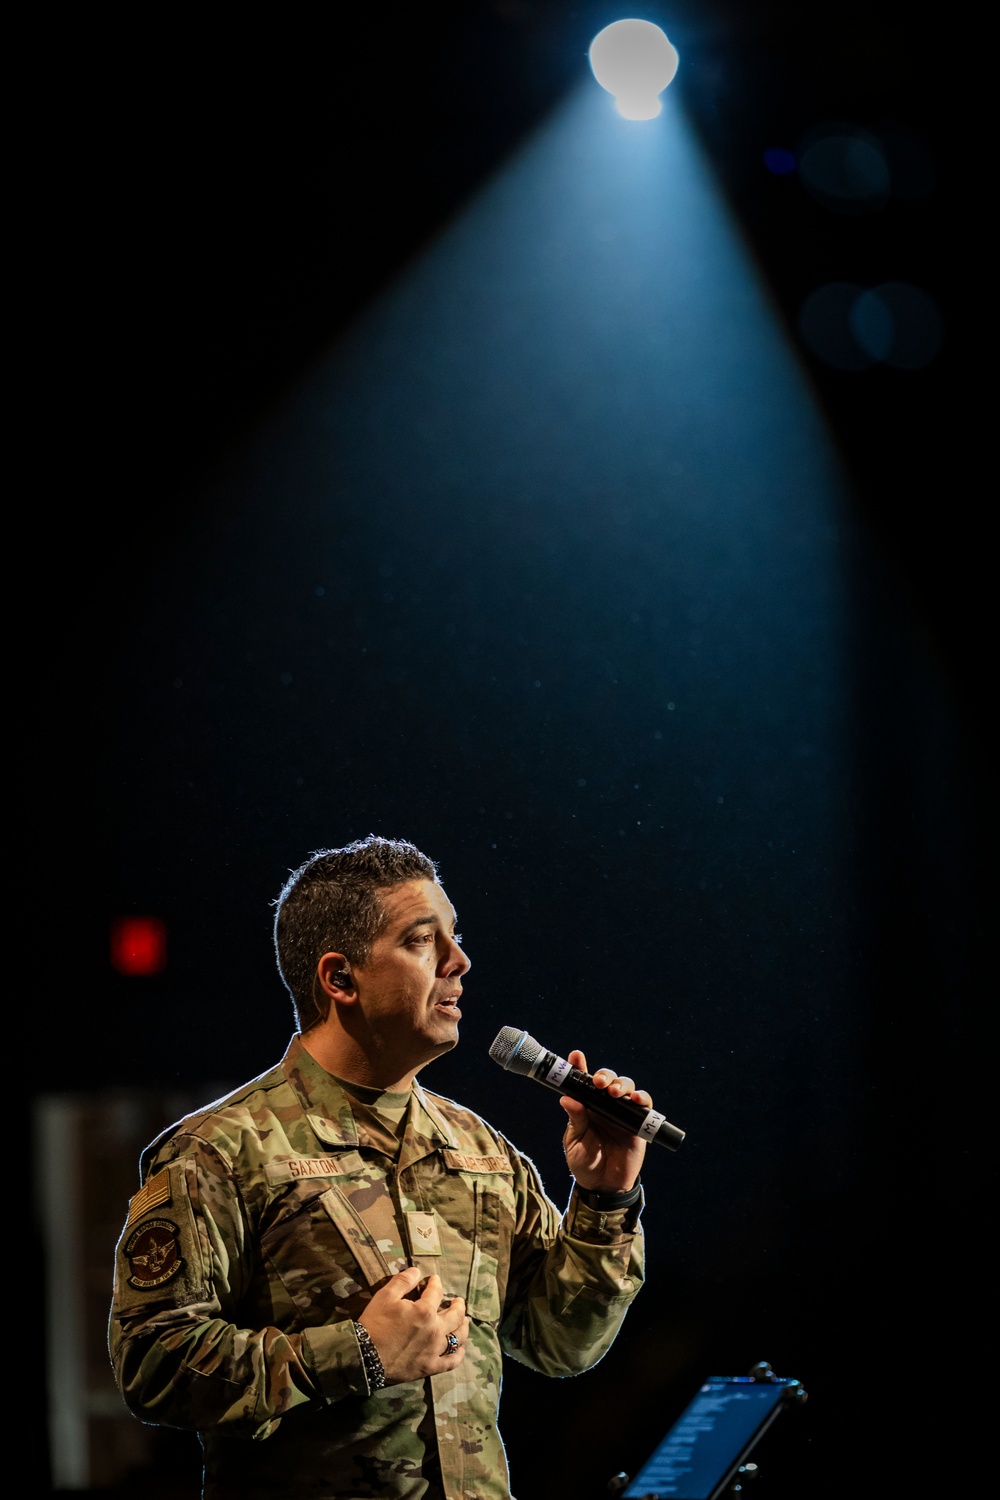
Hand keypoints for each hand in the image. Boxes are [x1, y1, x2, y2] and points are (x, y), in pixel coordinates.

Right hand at [358, 1267, 468, 1383]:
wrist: (364, 1357)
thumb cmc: (374, 1324)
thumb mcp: (385, 1296)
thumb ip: (403, 1281)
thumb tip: (417, 1271)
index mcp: (424, 1311)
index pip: (436, 1292)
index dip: (436, 1284)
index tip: (435, 1280)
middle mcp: (434, 1330)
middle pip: (455, 1316)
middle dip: (458, 1305)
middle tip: (458, 1301)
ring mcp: (434, 1350)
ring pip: (458, 1338)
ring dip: (463, 1327)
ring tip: (465, 1321)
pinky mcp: (429, 1367)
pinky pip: (450, 1362)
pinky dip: (458, 1355)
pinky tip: (461, 1350)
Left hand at [560, 1049, 649, 1194]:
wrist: (603, 1186)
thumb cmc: (585, 1163)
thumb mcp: (575, 1142)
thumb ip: (575, 1120)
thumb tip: (567, 1099)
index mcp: (586, 1106)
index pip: (583, 1082)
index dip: (580, 1066)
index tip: (576, 1056)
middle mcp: (604, 1105)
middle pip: (608, 1079)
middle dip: (604, 1075)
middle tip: (599, 1083)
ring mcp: (621, 1112)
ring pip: (626, 1086)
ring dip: (621, 1084)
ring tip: (614, 1092)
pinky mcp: (637, 1123)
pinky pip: (644, 1105)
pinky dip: (641, 1098)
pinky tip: (635, 1100)